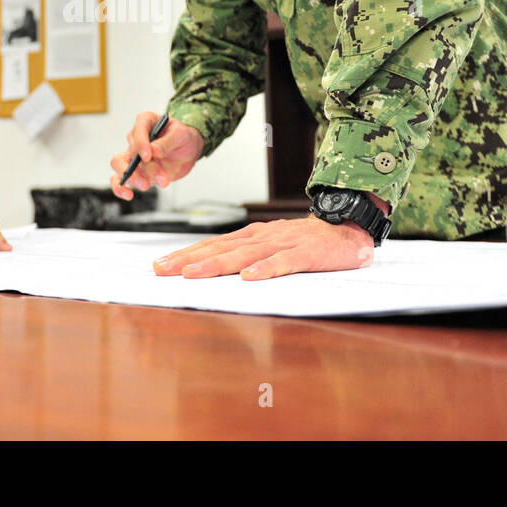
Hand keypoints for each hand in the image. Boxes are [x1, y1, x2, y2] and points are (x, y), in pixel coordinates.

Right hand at [109, 112, 204, 199]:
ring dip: (133, 178)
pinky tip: (129, 194)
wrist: (188, 151)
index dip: (141, 144)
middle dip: (134, 168)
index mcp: (146, 122)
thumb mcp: (181, 135)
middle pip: (126, 151)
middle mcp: (136, 139)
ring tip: (147, 185)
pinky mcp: (136, 171)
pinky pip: (119, 179)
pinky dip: (120, 188)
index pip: (138, 130)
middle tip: (147, 179)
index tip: (148, 156)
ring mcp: (133, 156)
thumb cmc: (183, 137)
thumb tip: (154, 150)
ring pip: (120, 166)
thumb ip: (167, 142)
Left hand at [152, 215, 374, 279]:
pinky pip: (283, 262)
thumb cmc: (304, 241)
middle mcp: (261, 237)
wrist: (346, 228)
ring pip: (245, 255)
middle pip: (220, 248)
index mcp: (251, 236)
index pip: (212, 245)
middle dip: (189, 259)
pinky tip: (249, 278)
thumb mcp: (269, 245)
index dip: (185, 255)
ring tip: (194, 273)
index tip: (160, 265)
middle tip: (163, 270)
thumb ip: (244, 255)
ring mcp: (282, 244)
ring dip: (218, 264)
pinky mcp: (304, 254)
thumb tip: (210, 269)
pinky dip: (266, 269)